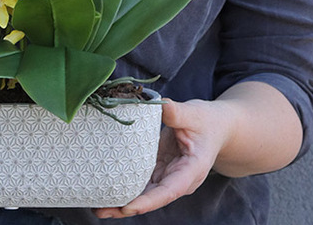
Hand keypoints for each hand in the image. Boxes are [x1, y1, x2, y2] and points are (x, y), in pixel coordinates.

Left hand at [94, 97, 228, 218]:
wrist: (216, 127)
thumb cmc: (207, 121)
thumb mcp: (194, 114)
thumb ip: (177, 112)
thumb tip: (161, 105)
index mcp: (191, 171)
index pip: (169, 190)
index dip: (148, 200)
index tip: (128, 207)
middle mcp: (178, 179)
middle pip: (152, 198)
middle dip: (126, 206)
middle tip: (100, 209)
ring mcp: (167, 176)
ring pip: (144, 193)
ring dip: (121, 200)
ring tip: (96, 205)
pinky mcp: (159, 169)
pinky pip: (141, 181)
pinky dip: (125, 186)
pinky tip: (106, 188)